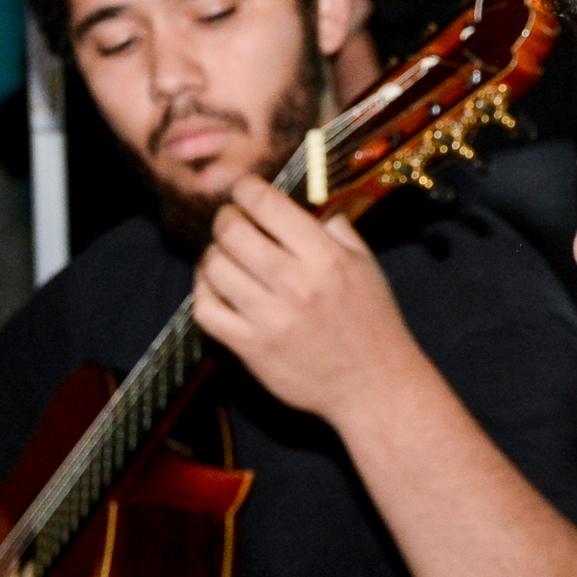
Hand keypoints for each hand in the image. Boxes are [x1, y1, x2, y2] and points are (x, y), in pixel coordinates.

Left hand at [194, 176, 426, 426]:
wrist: (373, 386)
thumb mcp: (367, 266)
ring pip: (215, 269)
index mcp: (326, 259)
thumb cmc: (373, 323)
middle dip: (225, 218)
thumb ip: (337, 230)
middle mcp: (297, 286)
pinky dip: (202, 292)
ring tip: (223, 254)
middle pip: (233, 233)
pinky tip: (214, 286)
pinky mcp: (252, 349)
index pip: (267, 205)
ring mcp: (271, 320)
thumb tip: (307, 202)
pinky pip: (207, 311)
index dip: (246, 189)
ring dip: (212, 254)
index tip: (244, 191)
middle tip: (230, 220)